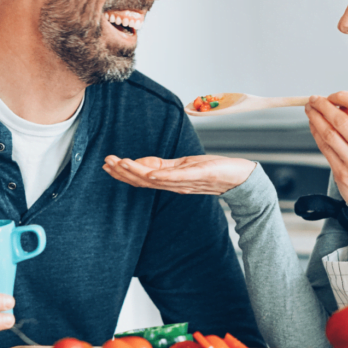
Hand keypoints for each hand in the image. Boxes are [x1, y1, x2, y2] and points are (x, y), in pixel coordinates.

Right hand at [102, 154, 255, 194]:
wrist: (240, 178)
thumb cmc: (215, 171)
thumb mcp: (187, 166)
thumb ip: (168, 167)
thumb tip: (147, 164)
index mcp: (171, 180)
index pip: (142, 177)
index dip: (124, 172)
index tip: (108, 164)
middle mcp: (174, 184)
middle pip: (144, 181)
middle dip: (124, 172)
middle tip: (107, 163)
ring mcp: (185, 182)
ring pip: (155, 179)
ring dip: (137, 172)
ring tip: (120, 163)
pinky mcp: (197, 176)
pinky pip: (177, 178)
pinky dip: (163, 177)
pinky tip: (151, 174)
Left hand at [306, 91, 347, 204]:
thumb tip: (341, 104)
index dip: (343, 96)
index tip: (333, 95)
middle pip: (340, 121)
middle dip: (323, 106)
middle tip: (313, 99)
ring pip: (328, 134)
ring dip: (315, 118)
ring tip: (309, 109)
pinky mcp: (341, 173)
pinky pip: (324, 149)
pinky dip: (316, 134)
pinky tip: (313, 125)